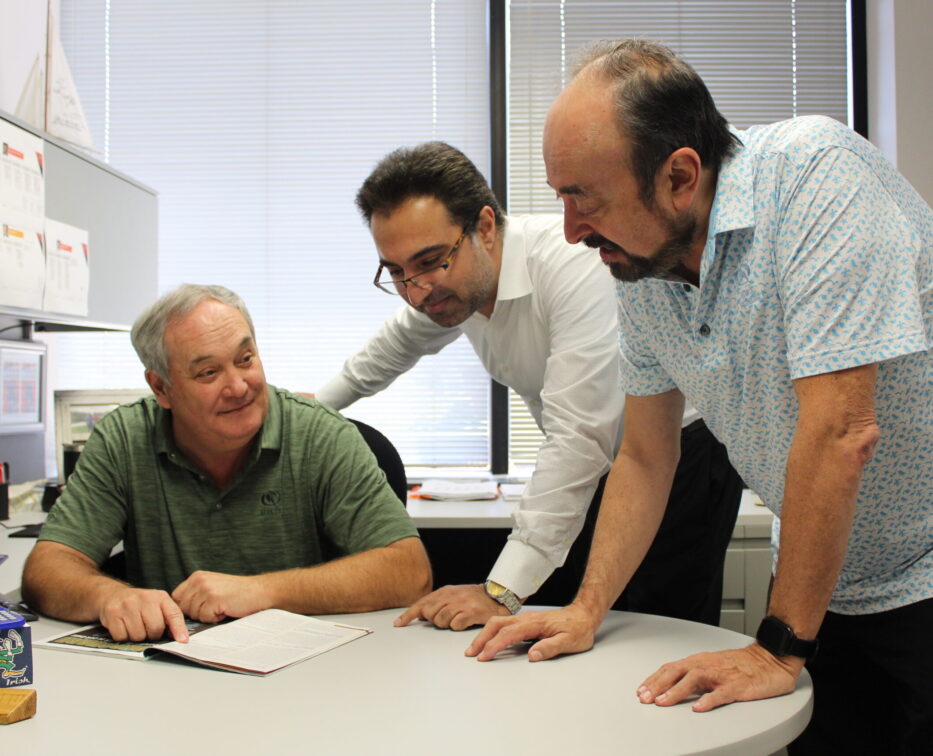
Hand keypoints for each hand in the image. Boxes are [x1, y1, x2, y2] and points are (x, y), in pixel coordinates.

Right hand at [99, 586, 187, 642]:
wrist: (113, 595)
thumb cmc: (139, 604)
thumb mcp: (158, 606)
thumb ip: (170, 620)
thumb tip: (180, 638)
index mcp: (160, 596)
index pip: (173, 614)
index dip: (179, 629)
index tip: (182, 640)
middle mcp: (145, 598)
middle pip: (155, 629)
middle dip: (152, 635)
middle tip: (147, 630)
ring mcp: (128, 604)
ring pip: (138, 636)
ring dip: (137, 637)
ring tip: (134, 627)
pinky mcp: (113, 613)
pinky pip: (122, 637)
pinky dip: (123, 637)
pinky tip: (123, 627)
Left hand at [172, 571, 269, 622]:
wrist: (260, 591)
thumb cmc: (238, 593)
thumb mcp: (213, 587)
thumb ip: (196, 595)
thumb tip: (178, 613)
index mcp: (197, 576)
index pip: (176, 598)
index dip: (185, 608)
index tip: (199, 610)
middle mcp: (199, 580)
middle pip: (182, 608)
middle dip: (196, 614)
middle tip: (214, 608)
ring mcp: (206, 589)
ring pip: (193, 614)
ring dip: (207, 616)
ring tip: (222, 607)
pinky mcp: (214, 598)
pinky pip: (205, 618)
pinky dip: (215, 619)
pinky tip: (226, 609)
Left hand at [394, 584, 509, 629]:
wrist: (497, 597)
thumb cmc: (474, 599)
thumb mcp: (454, 595)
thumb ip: (437, 603)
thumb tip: (420, 614)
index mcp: (445, 591)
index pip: (422, 603)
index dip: (408, 614)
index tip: (398, 624)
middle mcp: (452, 595)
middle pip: (429, 613)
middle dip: (433, 620)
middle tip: (446, 618)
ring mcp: (461, 603)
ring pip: (440, 620)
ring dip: (446, 624)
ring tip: (457, 620)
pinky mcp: (471, 612)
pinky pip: (455, 625)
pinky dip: (457, 627)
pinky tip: (465, 622)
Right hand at [465, 604, 598, 660]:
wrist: (583, 615)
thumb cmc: (578, 629)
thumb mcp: (569, 642)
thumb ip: (550, 648)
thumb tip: (532, 655)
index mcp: (534, 624)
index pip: (509, 634)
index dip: (494, 645)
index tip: (484, 657)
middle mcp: (526, 619)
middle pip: (497, 625)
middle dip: (481, 639)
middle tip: (471, 653)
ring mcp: (525, 619)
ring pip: (498, 623)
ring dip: (484, 635)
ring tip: (475, 649)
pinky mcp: (526, 622)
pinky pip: (504, 625)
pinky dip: (492, 632)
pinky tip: (489, 641)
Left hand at [637, 644, 803, 711]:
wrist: (771, 659)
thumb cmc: (742, 664)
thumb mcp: (712, 667)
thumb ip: (694, 676)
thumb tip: (672, 688)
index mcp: (699, 661)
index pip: (671, 668)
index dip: (654, 679)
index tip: (641, 690)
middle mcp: (707, 665)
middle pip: (676, 672)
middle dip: (657, 685)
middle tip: (644, 698)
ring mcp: (722, 675)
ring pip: (694, 680)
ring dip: (675, 691)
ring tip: (663, 702)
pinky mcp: (738, 685)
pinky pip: (721, 693)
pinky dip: (708, 700)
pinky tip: (698, 707)